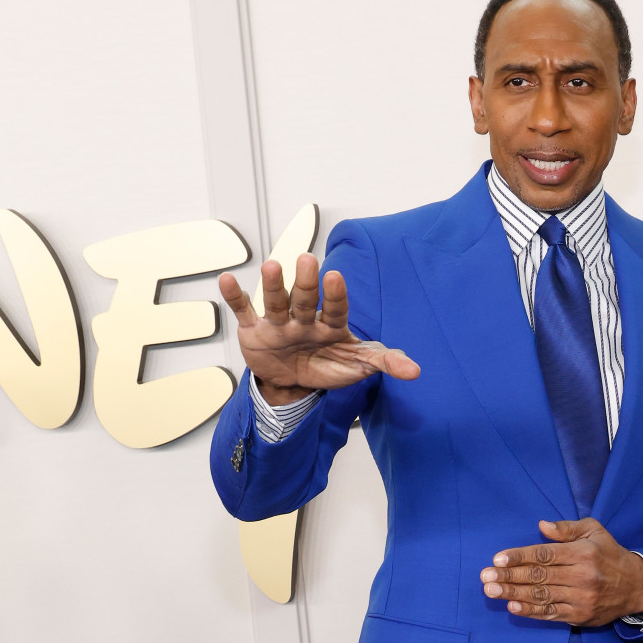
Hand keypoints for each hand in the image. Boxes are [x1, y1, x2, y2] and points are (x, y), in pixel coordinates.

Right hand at [219, 253, 419, 404]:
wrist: (293, 383)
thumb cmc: (328, 365)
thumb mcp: (358, 365)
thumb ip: (384, 362)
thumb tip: (415, 371)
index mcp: (331, 325)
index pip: (336, 308)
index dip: (335, 294)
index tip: (335, 276)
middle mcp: (305, 319)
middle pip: (306, 299)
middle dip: (307, 283)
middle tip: (308, 260)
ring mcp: (279, 324)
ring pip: (276, 302)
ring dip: (274, 286)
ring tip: (272, 266)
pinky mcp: (255, 332)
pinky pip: (244, 312)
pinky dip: (235, 297)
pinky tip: (227, 280)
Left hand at [480, 518, 642, 626]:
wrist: (636, 586)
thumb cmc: (610, 554)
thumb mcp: (594, 530)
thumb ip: (567, 528)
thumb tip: (542, 525)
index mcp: (582, 553)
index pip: (545, 554)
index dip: (520, 556)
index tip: (498, 558)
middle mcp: (580, 576)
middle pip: (539, 576)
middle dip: (509, 576)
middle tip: (486, 576)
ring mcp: (580, 598)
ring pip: (541, 596)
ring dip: (513, 594)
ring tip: (491, 591)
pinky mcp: (579, 615)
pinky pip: (550, 613)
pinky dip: (530, 611)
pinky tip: (512, 606)